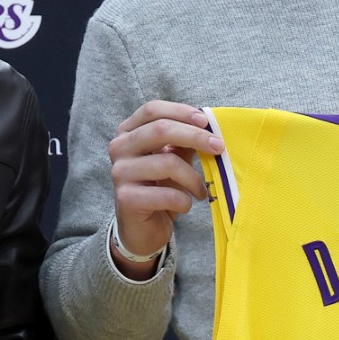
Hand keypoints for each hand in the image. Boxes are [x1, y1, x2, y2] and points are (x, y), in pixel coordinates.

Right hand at [107, 101, 224, 277]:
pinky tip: (186, 205)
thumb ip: (184, 142)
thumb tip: (208, 125)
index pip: (152, 110)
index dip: (181, 111)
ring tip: (200, 191)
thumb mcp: (173, 160)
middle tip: (219, 148)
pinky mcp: (126, 198)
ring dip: (193, 178)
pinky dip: (184, 200)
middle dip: (195, 137)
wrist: (142, 229)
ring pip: (167, 162)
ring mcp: (120, 173)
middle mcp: (119, 148)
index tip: (206, 121)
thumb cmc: (159, 189)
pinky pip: (166, 193)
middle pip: (160, 129)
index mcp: (128, 133)